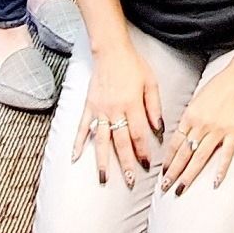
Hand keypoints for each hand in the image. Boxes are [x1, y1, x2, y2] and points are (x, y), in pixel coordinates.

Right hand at [71, 40, 163, 188]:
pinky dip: (77, 143)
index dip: (143, 151)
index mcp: (132, 104)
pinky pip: (81, 127)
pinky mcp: (89, 106)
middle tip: (130, 181)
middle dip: (126, 163)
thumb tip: (159, 128)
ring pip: (101, 140)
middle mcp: (115, 110)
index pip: (138, 134)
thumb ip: (155, 106)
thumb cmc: (134, 65)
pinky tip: (74, 158)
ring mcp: (99, 110)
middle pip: (121, 142)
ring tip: (104, 178)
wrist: (111, 51)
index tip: (147, 165)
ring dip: (102, 160)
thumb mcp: (151, 82)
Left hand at [160, 56, 233, 194]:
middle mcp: (201, 125)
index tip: (162, 173)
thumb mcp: (198, 97)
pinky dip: (221, 169)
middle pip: (184, 153)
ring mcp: (218, 130)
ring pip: (200, 157)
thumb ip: (191, 116)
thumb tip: (183, 133)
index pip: (175, 143)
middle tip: (166, 187)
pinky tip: (215, 182)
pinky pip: (226, 154)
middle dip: (173, 172)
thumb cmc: (220, 83)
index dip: (168, 159)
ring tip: (181, 189)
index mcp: (190, 115)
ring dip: (189, 175)